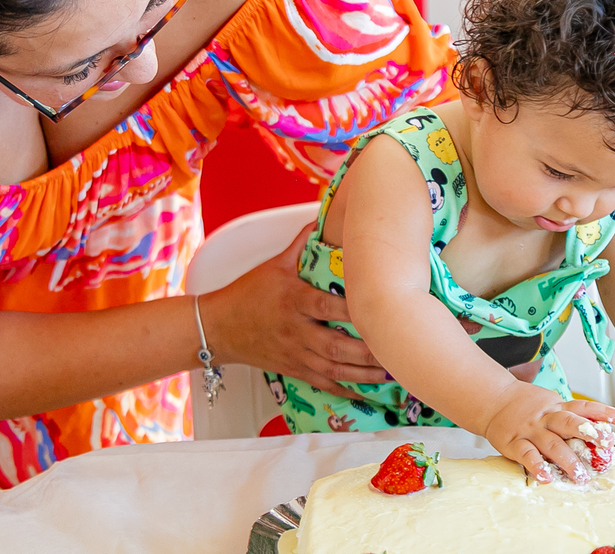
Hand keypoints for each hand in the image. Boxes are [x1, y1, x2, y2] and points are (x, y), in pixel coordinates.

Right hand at [203, 222, 385, 399]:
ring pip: (334, 369)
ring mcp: (295, 353)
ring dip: (364, 374)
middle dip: (368, 351)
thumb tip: (321, 219)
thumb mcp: (274, 265)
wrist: (218, 327)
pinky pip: (323, 383)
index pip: (328, 308)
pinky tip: (367, 395)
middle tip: (395, 348)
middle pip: (336, 345)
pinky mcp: (293, 369)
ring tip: (391, 372)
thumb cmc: (247, 294)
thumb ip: (301, 245)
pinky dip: (345, 391)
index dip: (355, 311)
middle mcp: (296, 330)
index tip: (379, 309)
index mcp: (294, 301)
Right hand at [483, 381, 614, 482]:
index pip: (582, 407)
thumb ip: (568, 416)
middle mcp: (545, 418)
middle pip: (568, 423)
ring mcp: (530, 430)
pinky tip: (546, 476)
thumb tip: (598, 429)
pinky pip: (527, 455)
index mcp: (556, 407)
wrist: (493, 399)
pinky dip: (536, 466)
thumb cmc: (524, 405)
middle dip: (588, 433)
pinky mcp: (514, 443)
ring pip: (551, 443)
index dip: (601, 411)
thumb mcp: (549, 403)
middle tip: (604, 445)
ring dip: (567, 459)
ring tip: (580, 475)